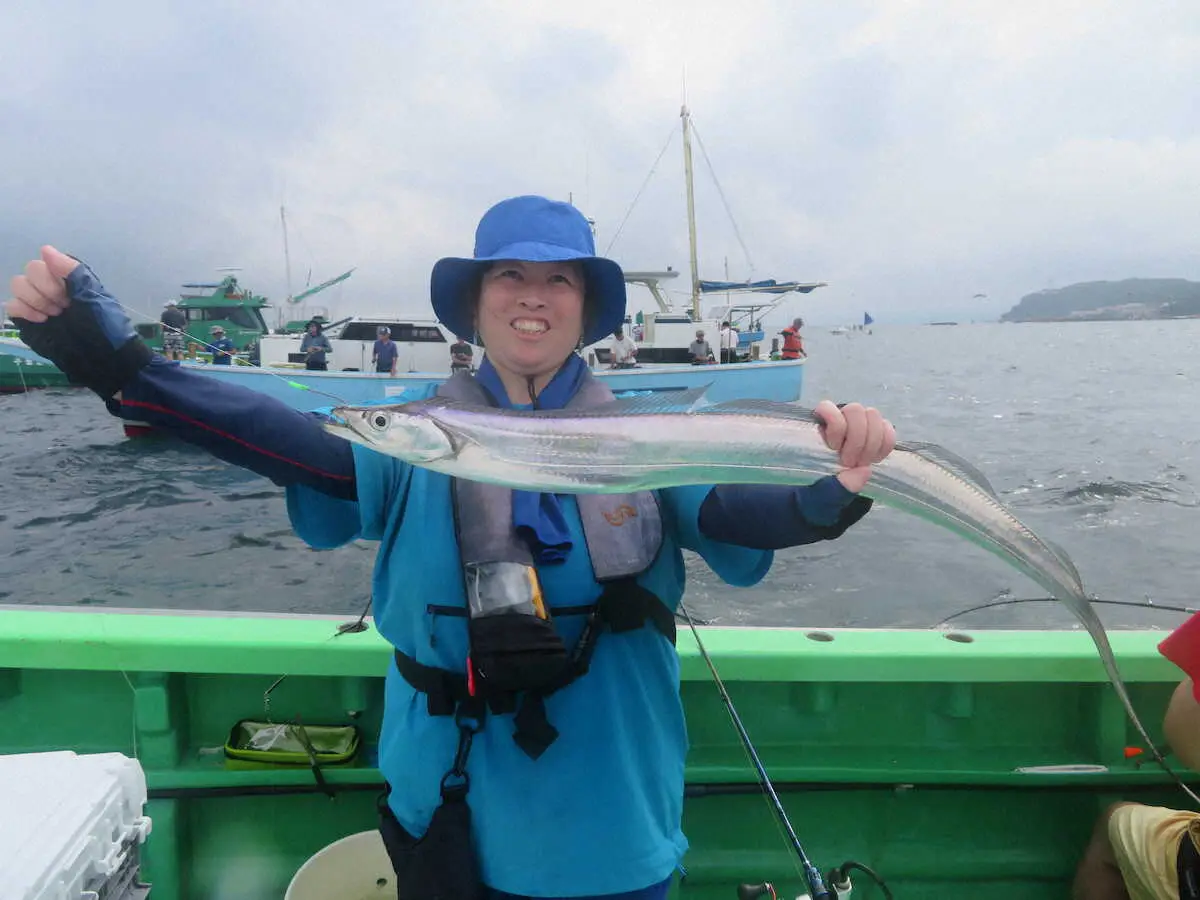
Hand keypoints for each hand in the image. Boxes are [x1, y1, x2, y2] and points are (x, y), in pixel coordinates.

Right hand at [7, 246, 151, 398]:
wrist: (104, 359)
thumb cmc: (105, 326)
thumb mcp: (94, 296)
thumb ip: (72, 271)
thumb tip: (45, 249)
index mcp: (69, 279)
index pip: (45, 262)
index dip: (53, 278)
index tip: (69, 295)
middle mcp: (51, 287)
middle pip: (29, 272)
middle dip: (46, 290)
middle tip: (64, 307)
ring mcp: (38, 304)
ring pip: (17, 286)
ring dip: (35, 300)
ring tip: (55, 315)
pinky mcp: (29, 322)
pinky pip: (11, 306)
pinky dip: (23, 311)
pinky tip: (41, 320)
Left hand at [813, 400, 895, 492]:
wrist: (830, 498)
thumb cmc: (817, 495)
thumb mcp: (818, 499)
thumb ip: (833, 489)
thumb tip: (863, 472)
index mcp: (817, 428)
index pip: (827, 407)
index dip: (836, 426)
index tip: (834, 449)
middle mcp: (838, 420)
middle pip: (855, 410)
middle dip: (857, 439)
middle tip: (850, 463)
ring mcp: (859, 424)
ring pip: (874, 416)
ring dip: (872, 443)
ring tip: (862, 463)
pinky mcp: (877, 432)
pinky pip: (888, 429)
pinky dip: (885, 445)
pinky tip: (875, 460)